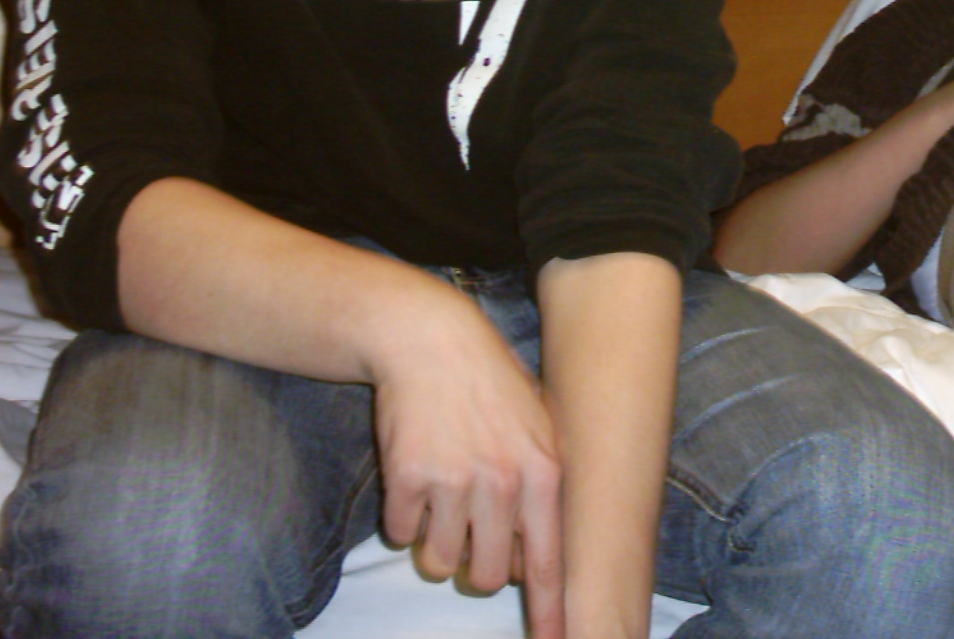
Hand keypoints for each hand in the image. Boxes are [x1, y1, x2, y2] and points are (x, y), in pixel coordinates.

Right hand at [368, 298, 566, 636]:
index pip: (549, 562)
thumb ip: (542, 491)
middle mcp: (503, 483)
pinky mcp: (408, 478)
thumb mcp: (539, 430)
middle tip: (469, 534)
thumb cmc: (491, 387)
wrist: (432, 341)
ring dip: (437, 543)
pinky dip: (406, 516)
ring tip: (442, 497)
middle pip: (489, 576)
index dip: (550, 612)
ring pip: (441, 562)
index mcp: (543, 473)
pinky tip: (417, 474)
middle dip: (476, 568)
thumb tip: (536, 558)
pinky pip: (403, 533)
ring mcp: (454, 482)